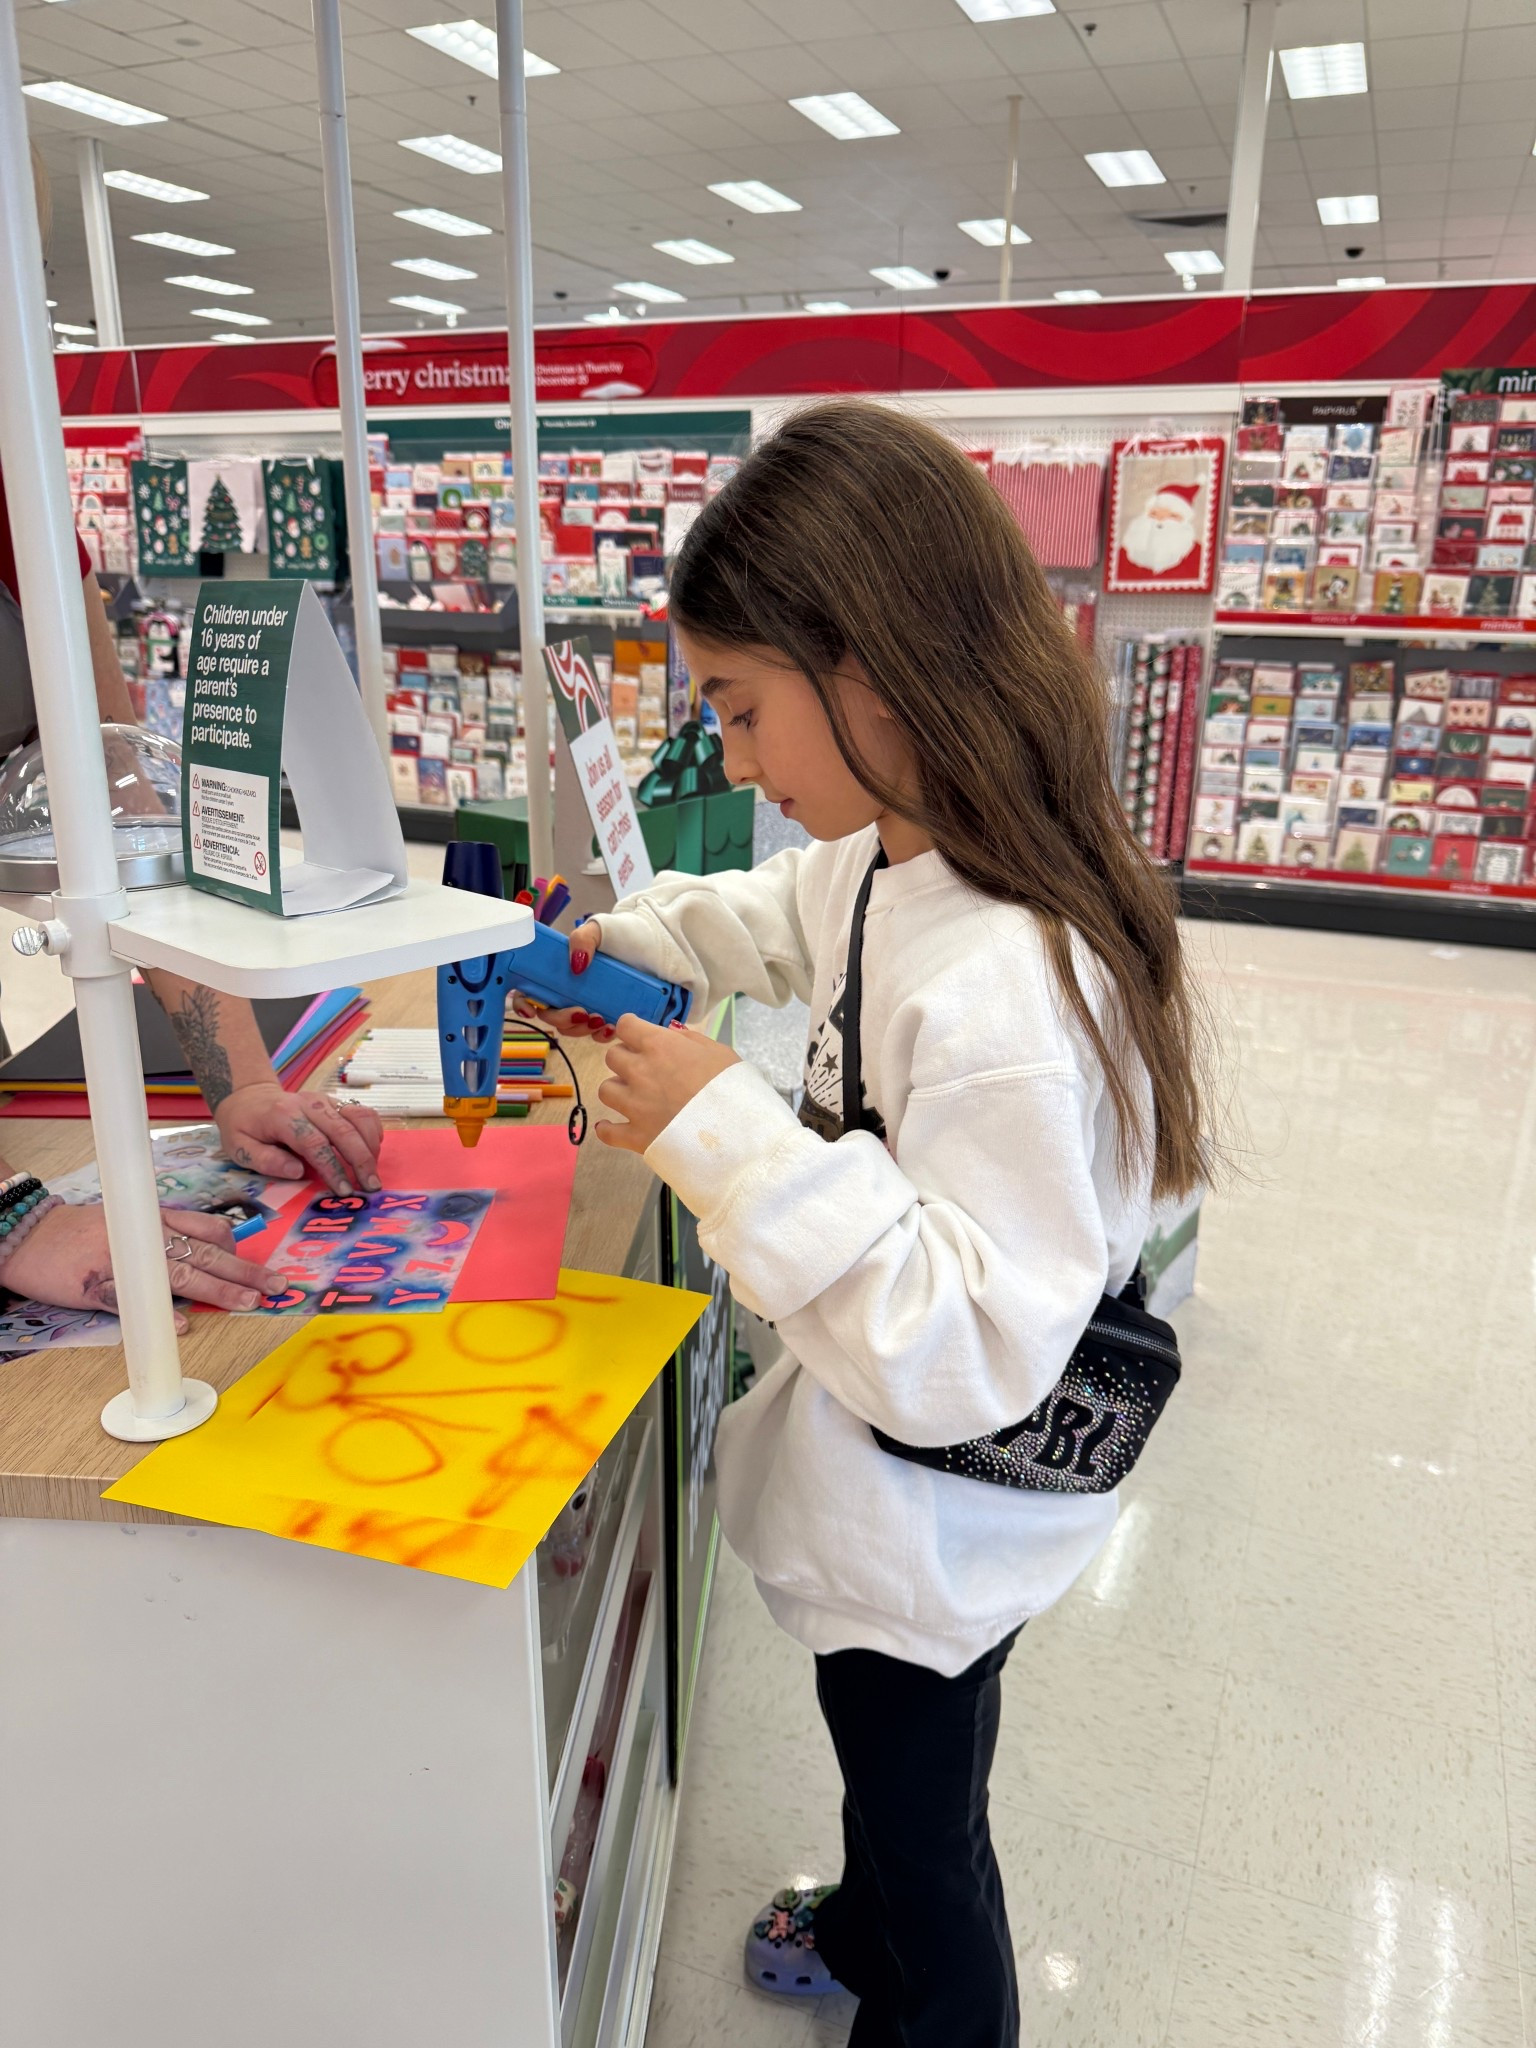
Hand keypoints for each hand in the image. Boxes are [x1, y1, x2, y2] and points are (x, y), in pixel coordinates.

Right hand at [1, 1204, 281, 1323]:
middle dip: (244, 1270)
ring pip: (179, 1274)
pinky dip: (156, 1313)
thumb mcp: (127, 1220)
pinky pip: (132, 1300)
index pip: (207, 1230)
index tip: (263, 1266)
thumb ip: (166, 1234)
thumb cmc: (79, 1231)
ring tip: (245, 1302)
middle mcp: (145, 1236)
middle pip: (205, 1253)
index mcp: (154, 1221)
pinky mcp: (96, 1285)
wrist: (28, 1234)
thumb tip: (207, 1250)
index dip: (237, 1249)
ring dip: (216, 1289)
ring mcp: (122, 1260)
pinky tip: (181, 1326)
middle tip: (276, 1285)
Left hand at [214, 1083, 383, 1194]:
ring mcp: (325, 1100)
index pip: (314, 1143)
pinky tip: (372, 1151)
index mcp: (283, 1116)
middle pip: (344, 1130)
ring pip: (359, 1117)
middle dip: (361, 1160)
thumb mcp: (240, 1148)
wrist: (250, 1098)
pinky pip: (363, 1112)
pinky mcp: (335, 1101)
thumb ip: (266, 1161)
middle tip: (371, 1187)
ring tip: (372, 1173)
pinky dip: (373, 1131)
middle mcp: (309, 1104)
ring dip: (371, 1146)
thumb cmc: (244, 1128)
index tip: (344, 1190)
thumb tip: (297, 1172)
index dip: (332, 1167)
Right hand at [512, 920, 617, 1042]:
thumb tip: (575, 964)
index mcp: (558, 971)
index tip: (531, 1010)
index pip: (529, 990)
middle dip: (560, 1019)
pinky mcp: (608, 1015)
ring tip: (599, 1019)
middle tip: (580, 1013)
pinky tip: (610, 1027)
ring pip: (572, 1028)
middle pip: (550, 1015)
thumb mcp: (599, 929)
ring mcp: (587, 1004)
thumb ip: (582, 939)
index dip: (523, 1003)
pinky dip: (601, 1035)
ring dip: (580, 1030)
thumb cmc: (622, 934)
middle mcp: (568, 990)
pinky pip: (597, 1034)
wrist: (655, 944)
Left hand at [595, 1014, 738, 1153]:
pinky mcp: (635, 1136)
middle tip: (644, 1068)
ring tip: (633, 1097)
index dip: (632, 1029)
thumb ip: (690, 1040)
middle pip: (613, 1057)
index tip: (640, 1036)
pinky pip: (606, 1132)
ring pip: (605, 1090)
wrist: (735, 1132)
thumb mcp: (718, 1051)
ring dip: (617, 1091)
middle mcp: (639, 1072)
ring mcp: (634, 1105)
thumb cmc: (731, 1086)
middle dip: (626, 1059)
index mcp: (659, 1046)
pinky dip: (607, 1129)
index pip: (626, 1025)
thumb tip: (672, 1034)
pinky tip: (611, 1126)